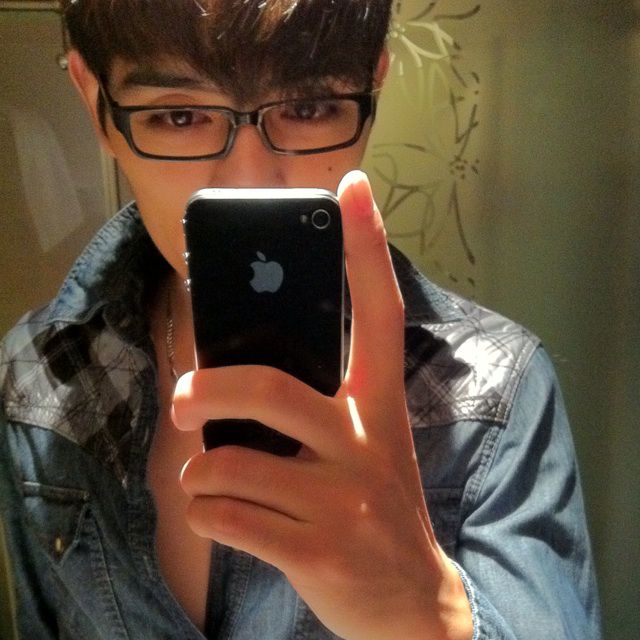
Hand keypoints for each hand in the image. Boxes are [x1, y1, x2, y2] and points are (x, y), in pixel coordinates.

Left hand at [173, 170, 472, 639]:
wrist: (411, 600)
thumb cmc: (375, 506)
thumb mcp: (365, 445)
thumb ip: (319, 403)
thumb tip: (234, 371)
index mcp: (380, 405)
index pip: (379, 312)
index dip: (366, 248)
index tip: (350, 190)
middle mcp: (365, 442)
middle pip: (266, 389)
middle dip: (206, 389)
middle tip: (186, 398)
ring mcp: (343, 498)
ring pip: (229, 462)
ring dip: (200, 470)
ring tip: (209, 476)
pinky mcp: (317, 548)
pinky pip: (223, 515)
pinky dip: (205, 511)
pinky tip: (222, 514)